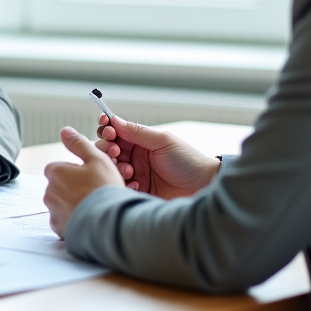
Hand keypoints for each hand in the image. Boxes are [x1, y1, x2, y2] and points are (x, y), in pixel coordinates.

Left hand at [43, 126, 123, 238]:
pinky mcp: (59, 229)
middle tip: (93, 191)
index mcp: (56, 173)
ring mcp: (53, 212)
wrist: (108, 222)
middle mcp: (49, 192)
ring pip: (61, 204)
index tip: (88, 176)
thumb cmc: (103, 188)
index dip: (72, 171)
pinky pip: (64, 222)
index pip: (56, 168)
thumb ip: (78, 144)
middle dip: (71, 188)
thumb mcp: (96, 159)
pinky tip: (88, 218)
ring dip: (72, 204)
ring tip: (93, 206)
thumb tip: (64, 130)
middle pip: (58, 186)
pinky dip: (73, 220)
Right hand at [96, 115, 217, 199]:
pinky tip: (136, 185)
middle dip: (108, 149)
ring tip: (130, 171)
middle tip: (116, 152)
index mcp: (140, 141)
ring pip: (112, 168)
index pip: (116, 131)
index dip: (107, 128)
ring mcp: (135, 173)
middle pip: (108, 149)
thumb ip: (138, 132)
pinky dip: (124, 184)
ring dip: (116, 167)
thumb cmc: (188, 160)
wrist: (202, 186)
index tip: (107, 129)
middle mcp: (135, 156)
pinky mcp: (137, 190)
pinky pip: (120, 186)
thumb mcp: (163, 141)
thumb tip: (115, 119)